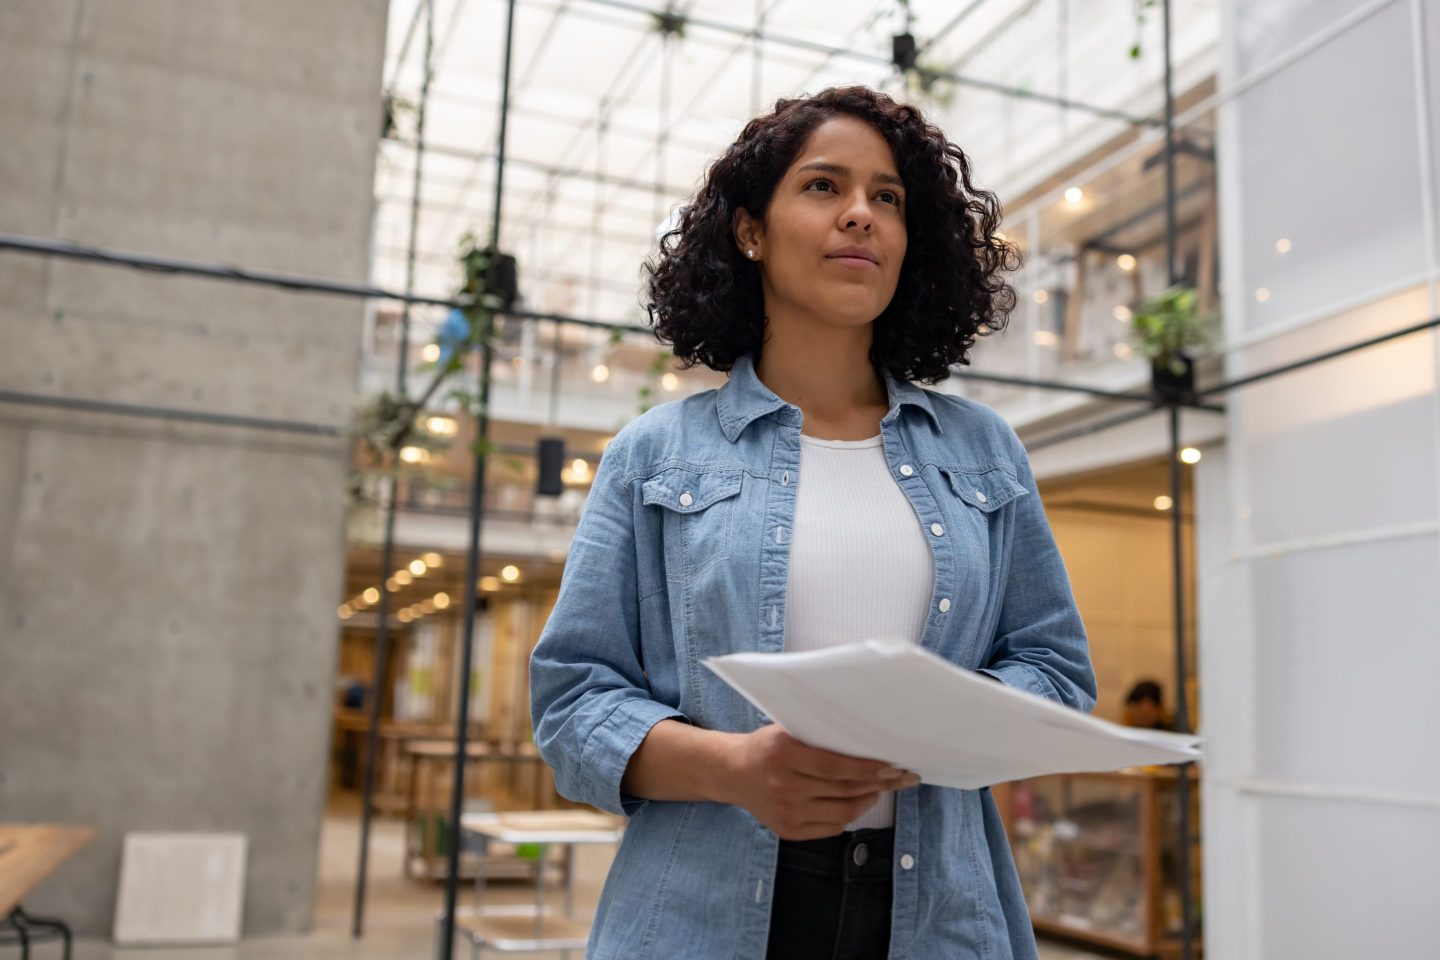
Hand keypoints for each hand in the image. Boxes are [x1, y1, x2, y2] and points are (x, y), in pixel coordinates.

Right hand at [717, 725, 919, 839]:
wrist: (732, 772)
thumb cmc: (766, 746)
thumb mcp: (787, 731)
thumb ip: (819, 738)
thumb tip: (867, 745)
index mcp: (783, 754)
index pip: (836, 766)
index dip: (868, 769)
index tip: (893, 766)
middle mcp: (784, 786)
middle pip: (843, 790)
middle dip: (878, 784)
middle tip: (900, 778)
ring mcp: (785, 812)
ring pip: (842, 811)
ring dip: (867, 800)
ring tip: (879, 789)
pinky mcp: (787, 830)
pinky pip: (830, 827)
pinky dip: (849, 815)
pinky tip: (857, 802)